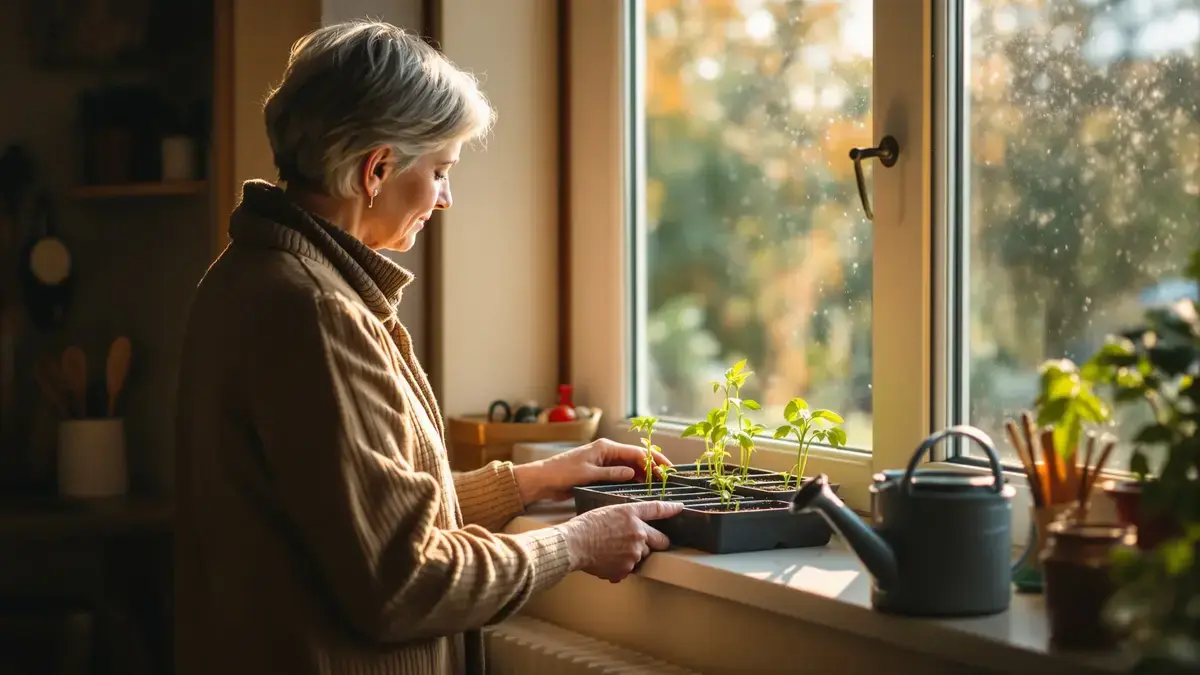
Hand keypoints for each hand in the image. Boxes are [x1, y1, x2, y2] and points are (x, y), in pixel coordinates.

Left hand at [513, 438, 672, 503]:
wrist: (542, 480)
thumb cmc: (561, 473)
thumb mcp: (587, 474)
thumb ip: (611, 473)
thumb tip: (632, 473)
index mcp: (605, 448)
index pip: (636, 452)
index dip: (653, 461)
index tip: (666, 470)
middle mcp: (607, 452)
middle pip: (636, 458)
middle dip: (653, 467)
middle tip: (667, 479)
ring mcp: (604, 462)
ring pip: (630, 467)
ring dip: (644, 475)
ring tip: (658, 486)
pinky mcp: (600, 472)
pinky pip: (621, 474)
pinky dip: (633, 480)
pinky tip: (640, 488)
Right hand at [556, 500, 683, 581]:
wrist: (574, 544)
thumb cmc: (586, 526)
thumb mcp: (609, 511)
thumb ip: (628, 518)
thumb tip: (639, 527)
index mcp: (632, 515)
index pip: (657, 509)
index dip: (671, 508)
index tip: (680, 507)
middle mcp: (638, 534)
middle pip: (661, 541)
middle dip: (657, 542)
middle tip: (644, 542)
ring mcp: (634, 553)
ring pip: (643, 555)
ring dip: (635, 554)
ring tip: (614, 550)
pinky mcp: (626, 569)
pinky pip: (630, 568)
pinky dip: (622, 566)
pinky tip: (608, 559)